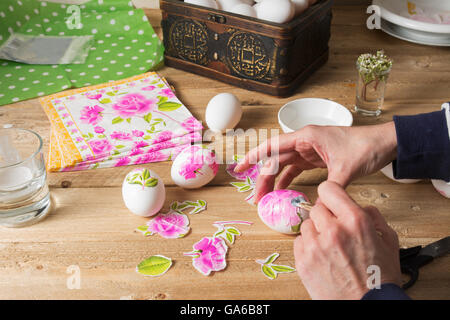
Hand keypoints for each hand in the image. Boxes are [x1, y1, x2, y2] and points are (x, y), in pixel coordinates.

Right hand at [235, 122, 396, 202]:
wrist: (384, 143)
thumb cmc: (365, 148)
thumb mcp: (346, 169)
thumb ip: (329, 190)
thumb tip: (316, 211)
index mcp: (307, 136)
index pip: (272, 145)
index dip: (253, 156)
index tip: (239, 168)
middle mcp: (304, 141)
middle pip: (275, 159)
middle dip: (262, 177)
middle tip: (255, 198)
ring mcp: (309, 150)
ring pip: (284, 165)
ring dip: (273, 181)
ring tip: (265, 199)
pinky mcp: (316, 158)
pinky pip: (296, 170)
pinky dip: (288, 181)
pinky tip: (282, 193)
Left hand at [294, 181, 401, 299]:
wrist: (367, 306)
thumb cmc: (379, 278)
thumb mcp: (388, 240)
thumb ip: (373, 216)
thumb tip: (359, 206)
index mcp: (355, 221)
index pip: (328, 189)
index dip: (331, 194)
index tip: (332, 200)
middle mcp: (333, 230)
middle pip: (316, 208)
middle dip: (326, 217)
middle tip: (335, 230)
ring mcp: (315, 246)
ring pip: (307, 225)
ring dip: (316, 232)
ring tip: (330, 247)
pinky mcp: (303, 261)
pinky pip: (299, 242)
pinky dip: (308, 247)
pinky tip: (322, 257)